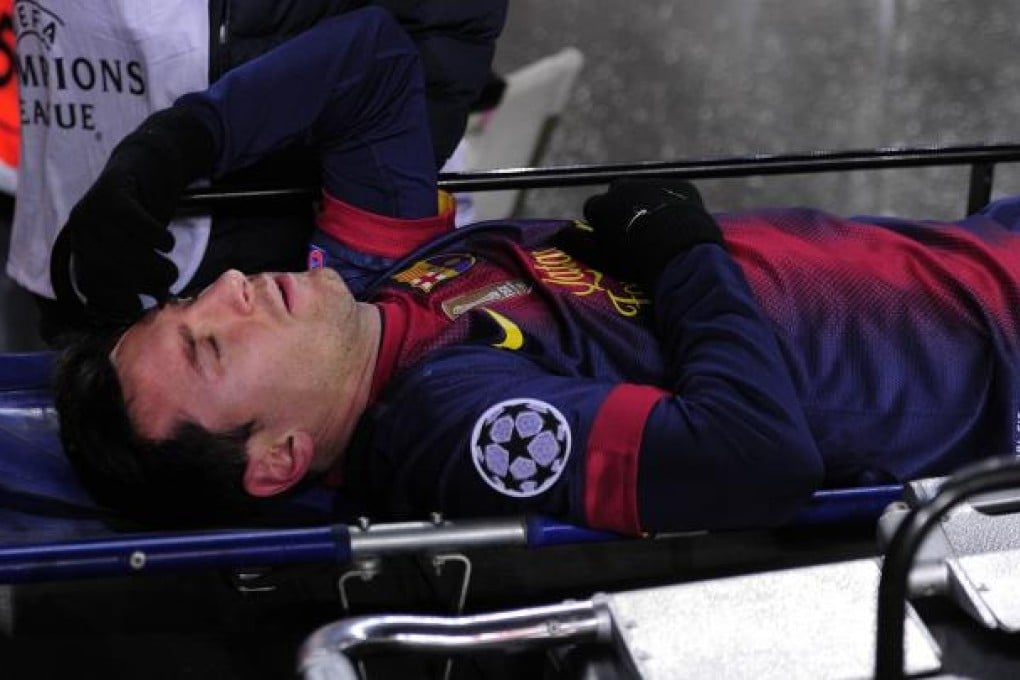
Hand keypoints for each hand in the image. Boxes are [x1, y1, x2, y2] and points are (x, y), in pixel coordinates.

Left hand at [51, 106, 213, 320]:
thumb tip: (158, 300)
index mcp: (82, 244)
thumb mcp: (136, 245)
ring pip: (124, 251)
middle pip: (107, 269)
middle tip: (164, 287)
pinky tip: (168, 244)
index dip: (112, 299)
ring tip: (172, 271)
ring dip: (154, 267)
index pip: (89, 282)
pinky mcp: (114, 193)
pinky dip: (156, 238)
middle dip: (138, 284)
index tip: (138, 306)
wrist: (148, 163)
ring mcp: (95, 210)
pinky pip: (137, 225)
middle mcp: (82, 229)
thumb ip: (140, 270)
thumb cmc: (145, 212)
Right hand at [583, 178, 722, 286]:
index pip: (595, 209)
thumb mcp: (601, 257)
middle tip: (637, 233)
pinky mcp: (680, 186)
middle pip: (620, 195)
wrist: (678, 251)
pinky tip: (682, 226)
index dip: (603, 224)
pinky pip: (674, 194)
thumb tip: (559, 233)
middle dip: (624, 209)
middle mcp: (624, 187)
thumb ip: (577, 243)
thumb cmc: (633, 259)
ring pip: (647, 192)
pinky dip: (675, 205)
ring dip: (649, 205)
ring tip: (661, 230)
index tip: (613, 240)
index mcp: (601, 204)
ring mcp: (653, 183)